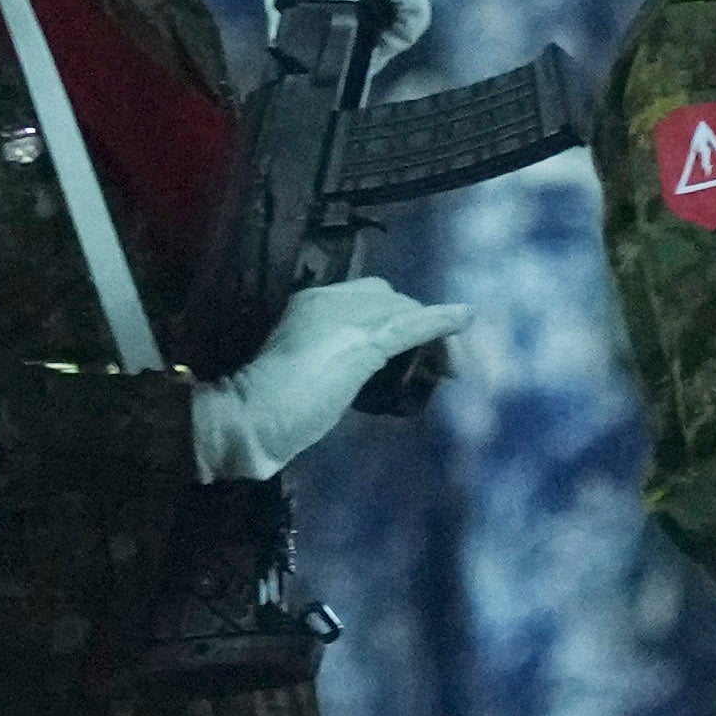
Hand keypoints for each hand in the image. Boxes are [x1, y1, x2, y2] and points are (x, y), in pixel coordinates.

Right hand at [191, 273, 460, 481]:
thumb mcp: (296, 376)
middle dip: (414, 325)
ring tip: (451, 365)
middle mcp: (328, 299)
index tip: (406, 348)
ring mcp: (346, 316)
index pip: (363, 301)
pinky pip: (414, 325)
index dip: (389, 319)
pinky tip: (466, 318)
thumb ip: (323, 365)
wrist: (249, 416)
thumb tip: (345, 380)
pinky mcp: (365, 339)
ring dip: (433, 337)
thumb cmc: (260, 410)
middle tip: (436, 362)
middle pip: (389, 301)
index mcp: (306, 305)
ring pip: (404, 313)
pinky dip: (443, 322)